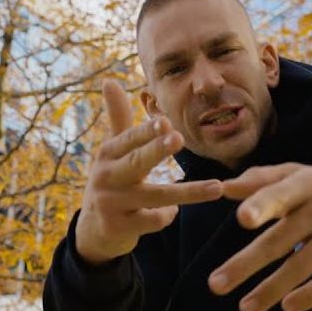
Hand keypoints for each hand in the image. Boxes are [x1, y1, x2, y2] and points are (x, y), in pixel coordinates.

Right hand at [74, 79, 223, 263]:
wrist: (94, 231)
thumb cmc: (111, 182)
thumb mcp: (111, 152)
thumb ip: (117, 118)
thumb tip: (109, 79)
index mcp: (107, 154)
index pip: (129, 139)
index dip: (147, 132)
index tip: (165, 121)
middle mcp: (106, 177)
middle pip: (138, 162)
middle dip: (157, 150)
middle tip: (178, 137)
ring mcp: (111, 203)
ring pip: (157, 196)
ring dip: (189, 192)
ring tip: (217, 187)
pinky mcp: (119, 226)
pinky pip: (154, 220)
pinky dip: (168, 216)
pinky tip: (171, 213)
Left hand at [208, 163, 311, 310]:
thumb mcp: (299, 174)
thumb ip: (261, 180)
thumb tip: (223, 189)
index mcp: (307, 183)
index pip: (281, 194)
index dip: (263, 205)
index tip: (242, 220)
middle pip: (281, 239)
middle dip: (246, 264)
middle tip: (216, 285)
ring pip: (303, 265)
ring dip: (271, 289)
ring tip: (246, 308)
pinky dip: (310, 295)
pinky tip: (287, 306)